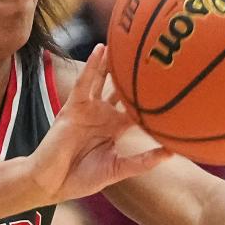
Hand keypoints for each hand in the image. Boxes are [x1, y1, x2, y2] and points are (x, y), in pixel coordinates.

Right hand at [27, 45, 170, 203]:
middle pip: (121, 89)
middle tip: (153, 55)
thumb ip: (143, 161)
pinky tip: (100, 49)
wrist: (52, 183)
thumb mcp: (118, 169)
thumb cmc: (82, 179)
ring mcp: (88, 109)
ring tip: (125, 41)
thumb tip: (172, 153)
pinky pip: (84, 82)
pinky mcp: (73, 107)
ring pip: (103, 80)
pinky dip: (92, 65)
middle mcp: (103, 115)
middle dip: (134, 75)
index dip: (150, 97)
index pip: (136, 108)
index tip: (171, 82)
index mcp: (115, 128)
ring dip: (112, 62)